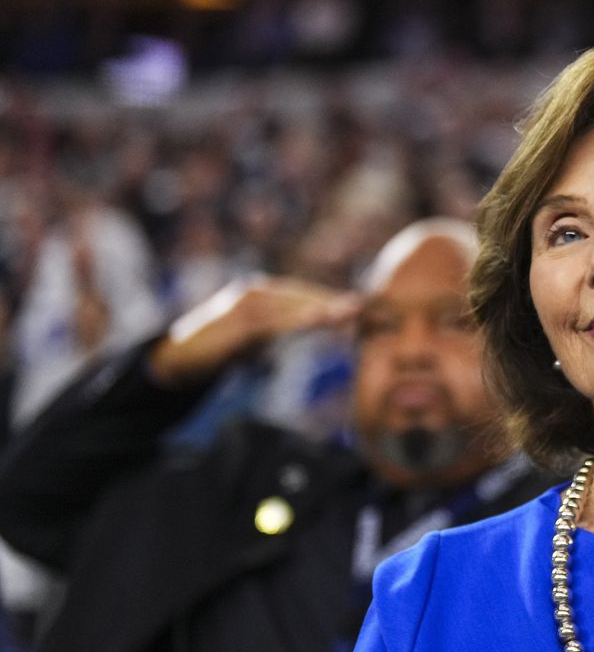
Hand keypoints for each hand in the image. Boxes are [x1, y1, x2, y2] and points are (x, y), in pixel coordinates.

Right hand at [147, 276, 359, 387]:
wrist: (176, 359)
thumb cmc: (221, 348)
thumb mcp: (258, 338)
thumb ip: (282, 329)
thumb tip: (315, 326)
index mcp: (262, 295)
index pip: (301, 294)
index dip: (329, 298)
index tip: (359, 305)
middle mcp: (253, 293)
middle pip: (298, 295)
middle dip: (328, 300)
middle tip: (360, 308)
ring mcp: (239, 304)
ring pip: (284, 306)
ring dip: (314, 309)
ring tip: (342, 314)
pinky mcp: (229, 322)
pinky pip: (264, 321)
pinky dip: (288, 321)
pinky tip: (308, 323)